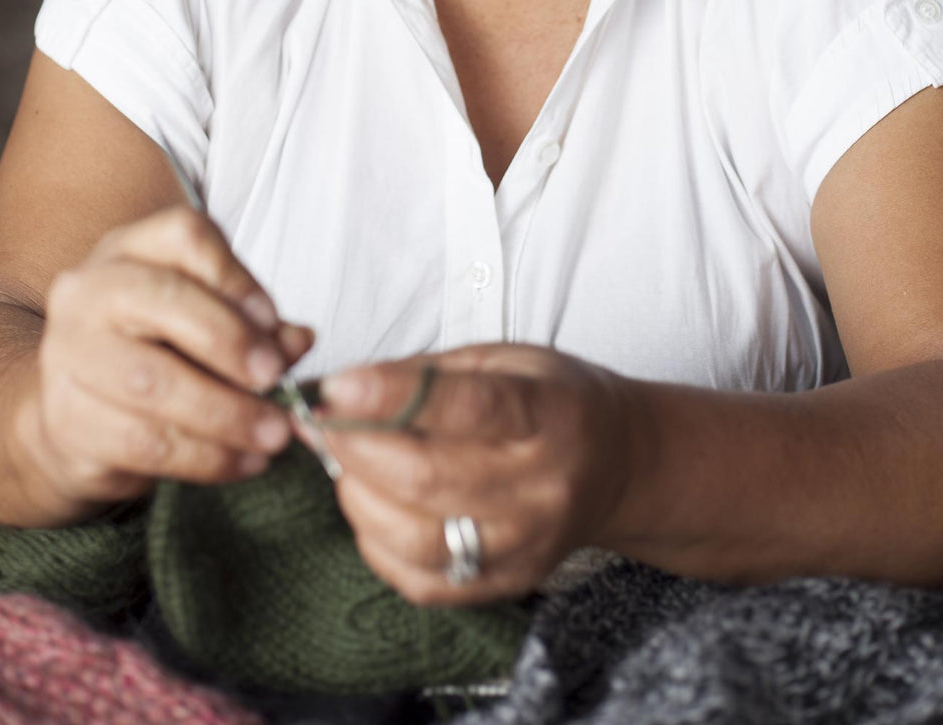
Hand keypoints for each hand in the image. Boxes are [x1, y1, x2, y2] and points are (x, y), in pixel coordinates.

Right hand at [18, 207, 312, 521]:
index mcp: (132, 249)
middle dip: (232, 343)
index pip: (185, 236)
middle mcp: (91, 290)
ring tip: (274, 433)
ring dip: (227, 413)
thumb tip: (299, 340)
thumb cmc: (157, 351)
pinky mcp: (67, 420)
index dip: (236, 277)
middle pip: (166, 302)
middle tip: (275, 379)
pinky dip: (206, 456)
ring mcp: (70, 354)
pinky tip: (243, 462)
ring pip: (154, 381)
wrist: (77, 413)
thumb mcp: (208, 321)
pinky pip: (144, 441)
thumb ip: (258, 326)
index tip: (273, 320)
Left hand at [299, 344, 639, 604]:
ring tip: (344, 464)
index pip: (467, 407)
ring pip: (418, 537)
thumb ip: (434, 374)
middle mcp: (541, 485)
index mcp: (548, 414)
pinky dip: (378, 546)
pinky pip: (424, 583)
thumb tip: (352, 388)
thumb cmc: (556, 400)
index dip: (394, 396)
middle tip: (321, 422)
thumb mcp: (509, 358)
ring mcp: (526, 543)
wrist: (621, 464)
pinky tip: (372, 508)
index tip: (339, 385)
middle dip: (356, 447)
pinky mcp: (508, 583)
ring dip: (360, 497)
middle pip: (429, 477)